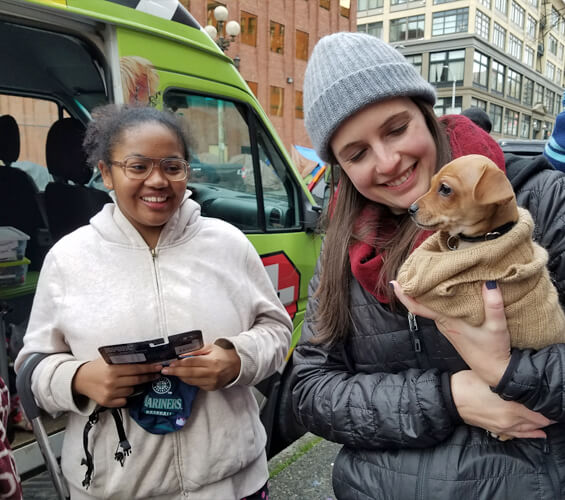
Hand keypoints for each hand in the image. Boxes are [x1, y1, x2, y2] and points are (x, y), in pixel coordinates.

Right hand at [72, 358, 161, 407]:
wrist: (80, 380)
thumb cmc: (97, 368)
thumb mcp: (109, 360)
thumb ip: (124, 360)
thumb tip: (144, 358)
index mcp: (113, 369)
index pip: (137, 369)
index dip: (149, 368)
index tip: (159, 367)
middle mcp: (112, 382)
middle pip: (137, 380)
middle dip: (148, 377)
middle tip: (156, 374)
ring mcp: (110, 393)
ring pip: (132, 390)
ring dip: (135, 386)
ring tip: (133, 381)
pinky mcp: (107, 402)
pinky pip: (124, 400)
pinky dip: (126, 395)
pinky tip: (123, 390)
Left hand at [162, 343, 240, 390]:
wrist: (235, 365)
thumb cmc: (221, 355)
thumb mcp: (210, 347)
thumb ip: (196, 351)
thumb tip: (181, 355)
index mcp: (212, 361)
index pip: (192, 363)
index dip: (179, 364)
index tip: (170, 363)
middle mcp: (212, 373)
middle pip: (189, 374)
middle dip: (175, 372)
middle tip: (165, 371)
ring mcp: (211, 382)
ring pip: (191, 381)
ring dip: (180, 376)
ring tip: (173, 372)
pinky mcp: (211, 388)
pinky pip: (196, 385)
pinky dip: (189, 380)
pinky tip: (184, 375)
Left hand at [391, 280, 510, 386]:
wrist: (494, 373)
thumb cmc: (493, 351)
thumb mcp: (497, 327)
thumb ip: (494, 305)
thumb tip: (488, 282)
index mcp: (448, 322)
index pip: (418, 308)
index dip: (404, 295)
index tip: (395, 283)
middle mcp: (443, 324)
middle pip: (421, 304)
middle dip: (414, 288)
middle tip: (411, 269)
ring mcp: (447, 327)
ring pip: (430, 307)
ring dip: (425, 293)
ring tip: (425, 274)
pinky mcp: (453, 329)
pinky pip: (438, 311)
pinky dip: (436, 299)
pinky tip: (442, 289)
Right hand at [451, 370, 552, 438]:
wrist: (451, 398)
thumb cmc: (469, 383)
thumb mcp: (491, 380)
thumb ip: (511, 384)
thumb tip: (526, 383)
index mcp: (512, 406)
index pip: (540, 411)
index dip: (550, 407)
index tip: (555, 400)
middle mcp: (511, 420)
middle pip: (538, 421)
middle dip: (547, 415)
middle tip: (555, 407)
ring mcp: (504, 427)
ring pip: (530, 428)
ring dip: (541, 424)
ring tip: (551, 418)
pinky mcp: (497, 430)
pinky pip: (519, 434)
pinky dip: (531, 434)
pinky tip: (540, 434)